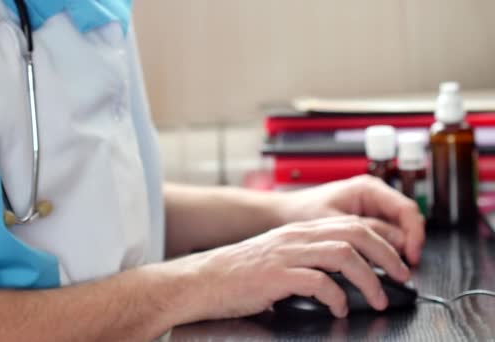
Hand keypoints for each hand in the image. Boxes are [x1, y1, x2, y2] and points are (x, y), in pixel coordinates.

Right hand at [175, 216, 410, 320]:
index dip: (382, 241)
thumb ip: (306, 258)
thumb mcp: (277, 256)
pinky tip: (339, 309)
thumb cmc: (238, 273)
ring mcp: (287, 254)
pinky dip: (338, 297)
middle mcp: (296, 236)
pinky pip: (319, 282)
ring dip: (369, 279)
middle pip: (356, 234)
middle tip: (402, 277)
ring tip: (379, 298)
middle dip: (387, 255)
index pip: (351, 224)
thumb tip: (339, 275)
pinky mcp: (277, 276)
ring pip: (344, 255)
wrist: (204, 279)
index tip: (396, 262)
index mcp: (299, 231)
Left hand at [272, 175, 424, 264]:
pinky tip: (378, 266)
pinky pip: (384, 236)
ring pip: (397, 231)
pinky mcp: (365, 221)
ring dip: (397, 251)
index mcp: (368, 188)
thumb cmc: (302, 211)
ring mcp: (370, 208)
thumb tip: (394, 244)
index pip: (407, 209)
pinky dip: (385, 251)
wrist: (283, 214)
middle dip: (408, 246)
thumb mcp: (334, 222)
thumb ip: (364, 230)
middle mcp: (373, 195)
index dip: (415, 234)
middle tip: (403, 270)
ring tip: (392, 272)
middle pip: (406, 221)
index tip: (412, 256)